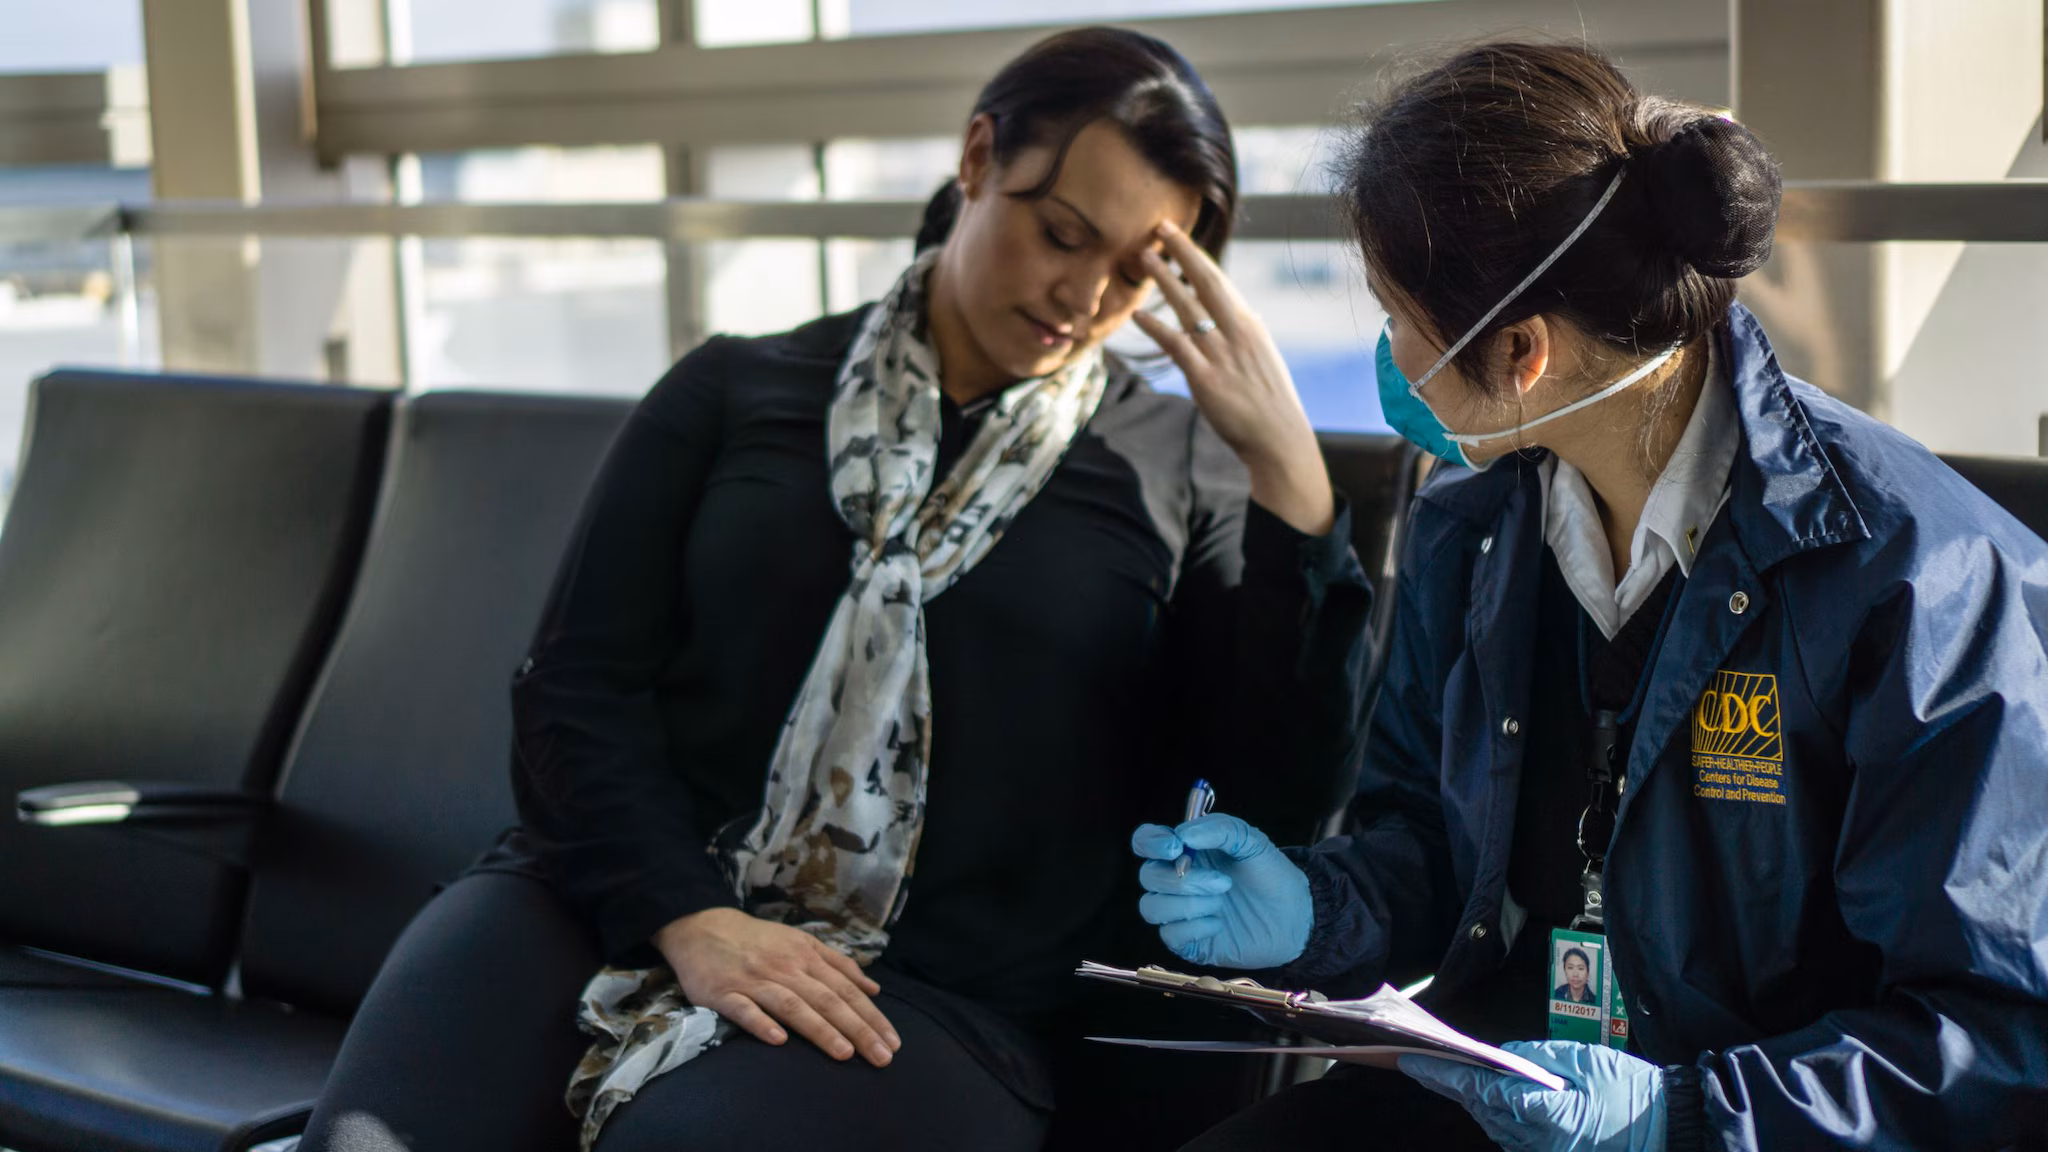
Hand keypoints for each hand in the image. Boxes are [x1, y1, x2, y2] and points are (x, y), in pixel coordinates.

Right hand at [654, 907, 900, 1066]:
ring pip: (793, 1006)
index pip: (846, 990)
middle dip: (857, 1029)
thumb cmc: (759, 941)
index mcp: (806, 957)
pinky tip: (779, 1042)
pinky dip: (762, 1024)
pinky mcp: (724, 993)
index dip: (871, 1016)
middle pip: (827, 1000)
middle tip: (882, 1057)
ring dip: (820, 1029)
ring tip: (844, 1053)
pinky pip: (745, 1010)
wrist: (704, 928)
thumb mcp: (802, 943)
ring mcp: (755, 981)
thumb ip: (838, 964)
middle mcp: (785, 969)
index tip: (893, 1042)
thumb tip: (874, 989)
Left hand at [1131, 221, 1334, 535]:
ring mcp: (1221, 355)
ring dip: (1165, 280)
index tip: (1178, 236)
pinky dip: (1157, 328)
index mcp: (1251, 325)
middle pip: (1207, 282)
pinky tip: (1138, 314)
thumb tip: (1248, 313)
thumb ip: (1250, 335)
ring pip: (1188, 308)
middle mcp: (1237, 332)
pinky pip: (1177, 346)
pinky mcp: (1206, 380)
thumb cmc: (1270, 403)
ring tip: (1145, 258)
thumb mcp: (1265, 359)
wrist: (1279, 439)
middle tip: (1161, 227)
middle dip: (1184, 251)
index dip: (1196, 257)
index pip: (1220, 282)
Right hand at [1132, 812, 1312, 968]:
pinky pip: (1169, 935)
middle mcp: (1177, 880)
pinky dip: (1194, 927)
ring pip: (1152, 907)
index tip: (1175, 847)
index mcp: (1186, 851)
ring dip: (1188, 905)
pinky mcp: (1187, 942)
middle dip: (1185, 880)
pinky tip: (1218, 924)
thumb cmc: (1271, 876)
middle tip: (1224, 883)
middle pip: (1148, 876)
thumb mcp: (1252, 842)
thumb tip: (1184, 834)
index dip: (1151, 843)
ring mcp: (1179, 912)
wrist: (1295, 917)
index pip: (1146, 842)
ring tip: (1222, 903)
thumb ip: (1220, 829)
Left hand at [1400, 1041, 1666, 1151]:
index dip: (1440, 1074)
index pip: (1476, 1090)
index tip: (1409, 1060)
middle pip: (1479, 1108)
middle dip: (1451, 1084)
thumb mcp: (1585, 1061)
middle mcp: (1535, 1139)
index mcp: (1541, 1112)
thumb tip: (1503, 1055)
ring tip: (1449, 1074)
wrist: (1673, 1130)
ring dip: (1474, 1100)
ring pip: (1494, 1124)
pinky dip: (1499, 1115)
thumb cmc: (1632, 1093)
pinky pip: (1514, 1136)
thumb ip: (1538, 1056)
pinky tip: (1492, 1097)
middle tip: (1419, 1061)